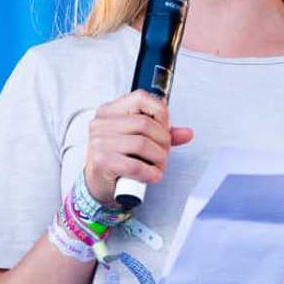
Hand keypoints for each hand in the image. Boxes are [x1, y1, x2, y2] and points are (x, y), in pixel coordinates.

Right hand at [84, 90, 193, 204]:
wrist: (97, 185)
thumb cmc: (116, 159)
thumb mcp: (137, 141)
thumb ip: (161, 134)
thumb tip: (186, 133)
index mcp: (109, 112)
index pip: (140, 98)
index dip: (160, 112)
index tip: (165, 128)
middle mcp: (102, 124)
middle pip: (145, 123)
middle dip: (163, 141)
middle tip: (164, 152)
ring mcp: (100, 142)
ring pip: (142, 144)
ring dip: (159, 158)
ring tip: (158, 165)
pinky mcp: (102, 162)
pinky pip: (135, 166)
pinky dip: (150, 173)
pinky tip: (152, 175)